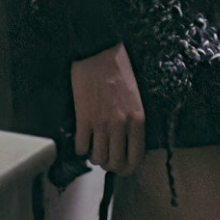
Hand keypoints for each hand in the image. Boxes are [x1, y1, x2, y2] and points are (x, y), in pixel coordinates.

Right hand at [71, 43, 145, 176]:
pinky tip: (83, 138)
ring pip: (98, 158)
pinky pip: (81, 147)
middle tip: (106, 157)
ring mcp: (101, 123)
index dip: (127, 168)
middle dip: (110, 164)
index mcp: (138, 119)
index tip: (122, 167)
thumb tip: (127, 142)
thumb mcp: (135, 97)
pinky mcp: (83, 118)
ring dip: (95, 156)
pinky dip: (81, 148)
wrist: (98, 52)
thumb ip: (133, 121)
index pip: (135, 158)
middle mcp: (121, 125)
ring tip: (94, 147)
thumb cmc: (118, 69)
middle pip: (115, 163)